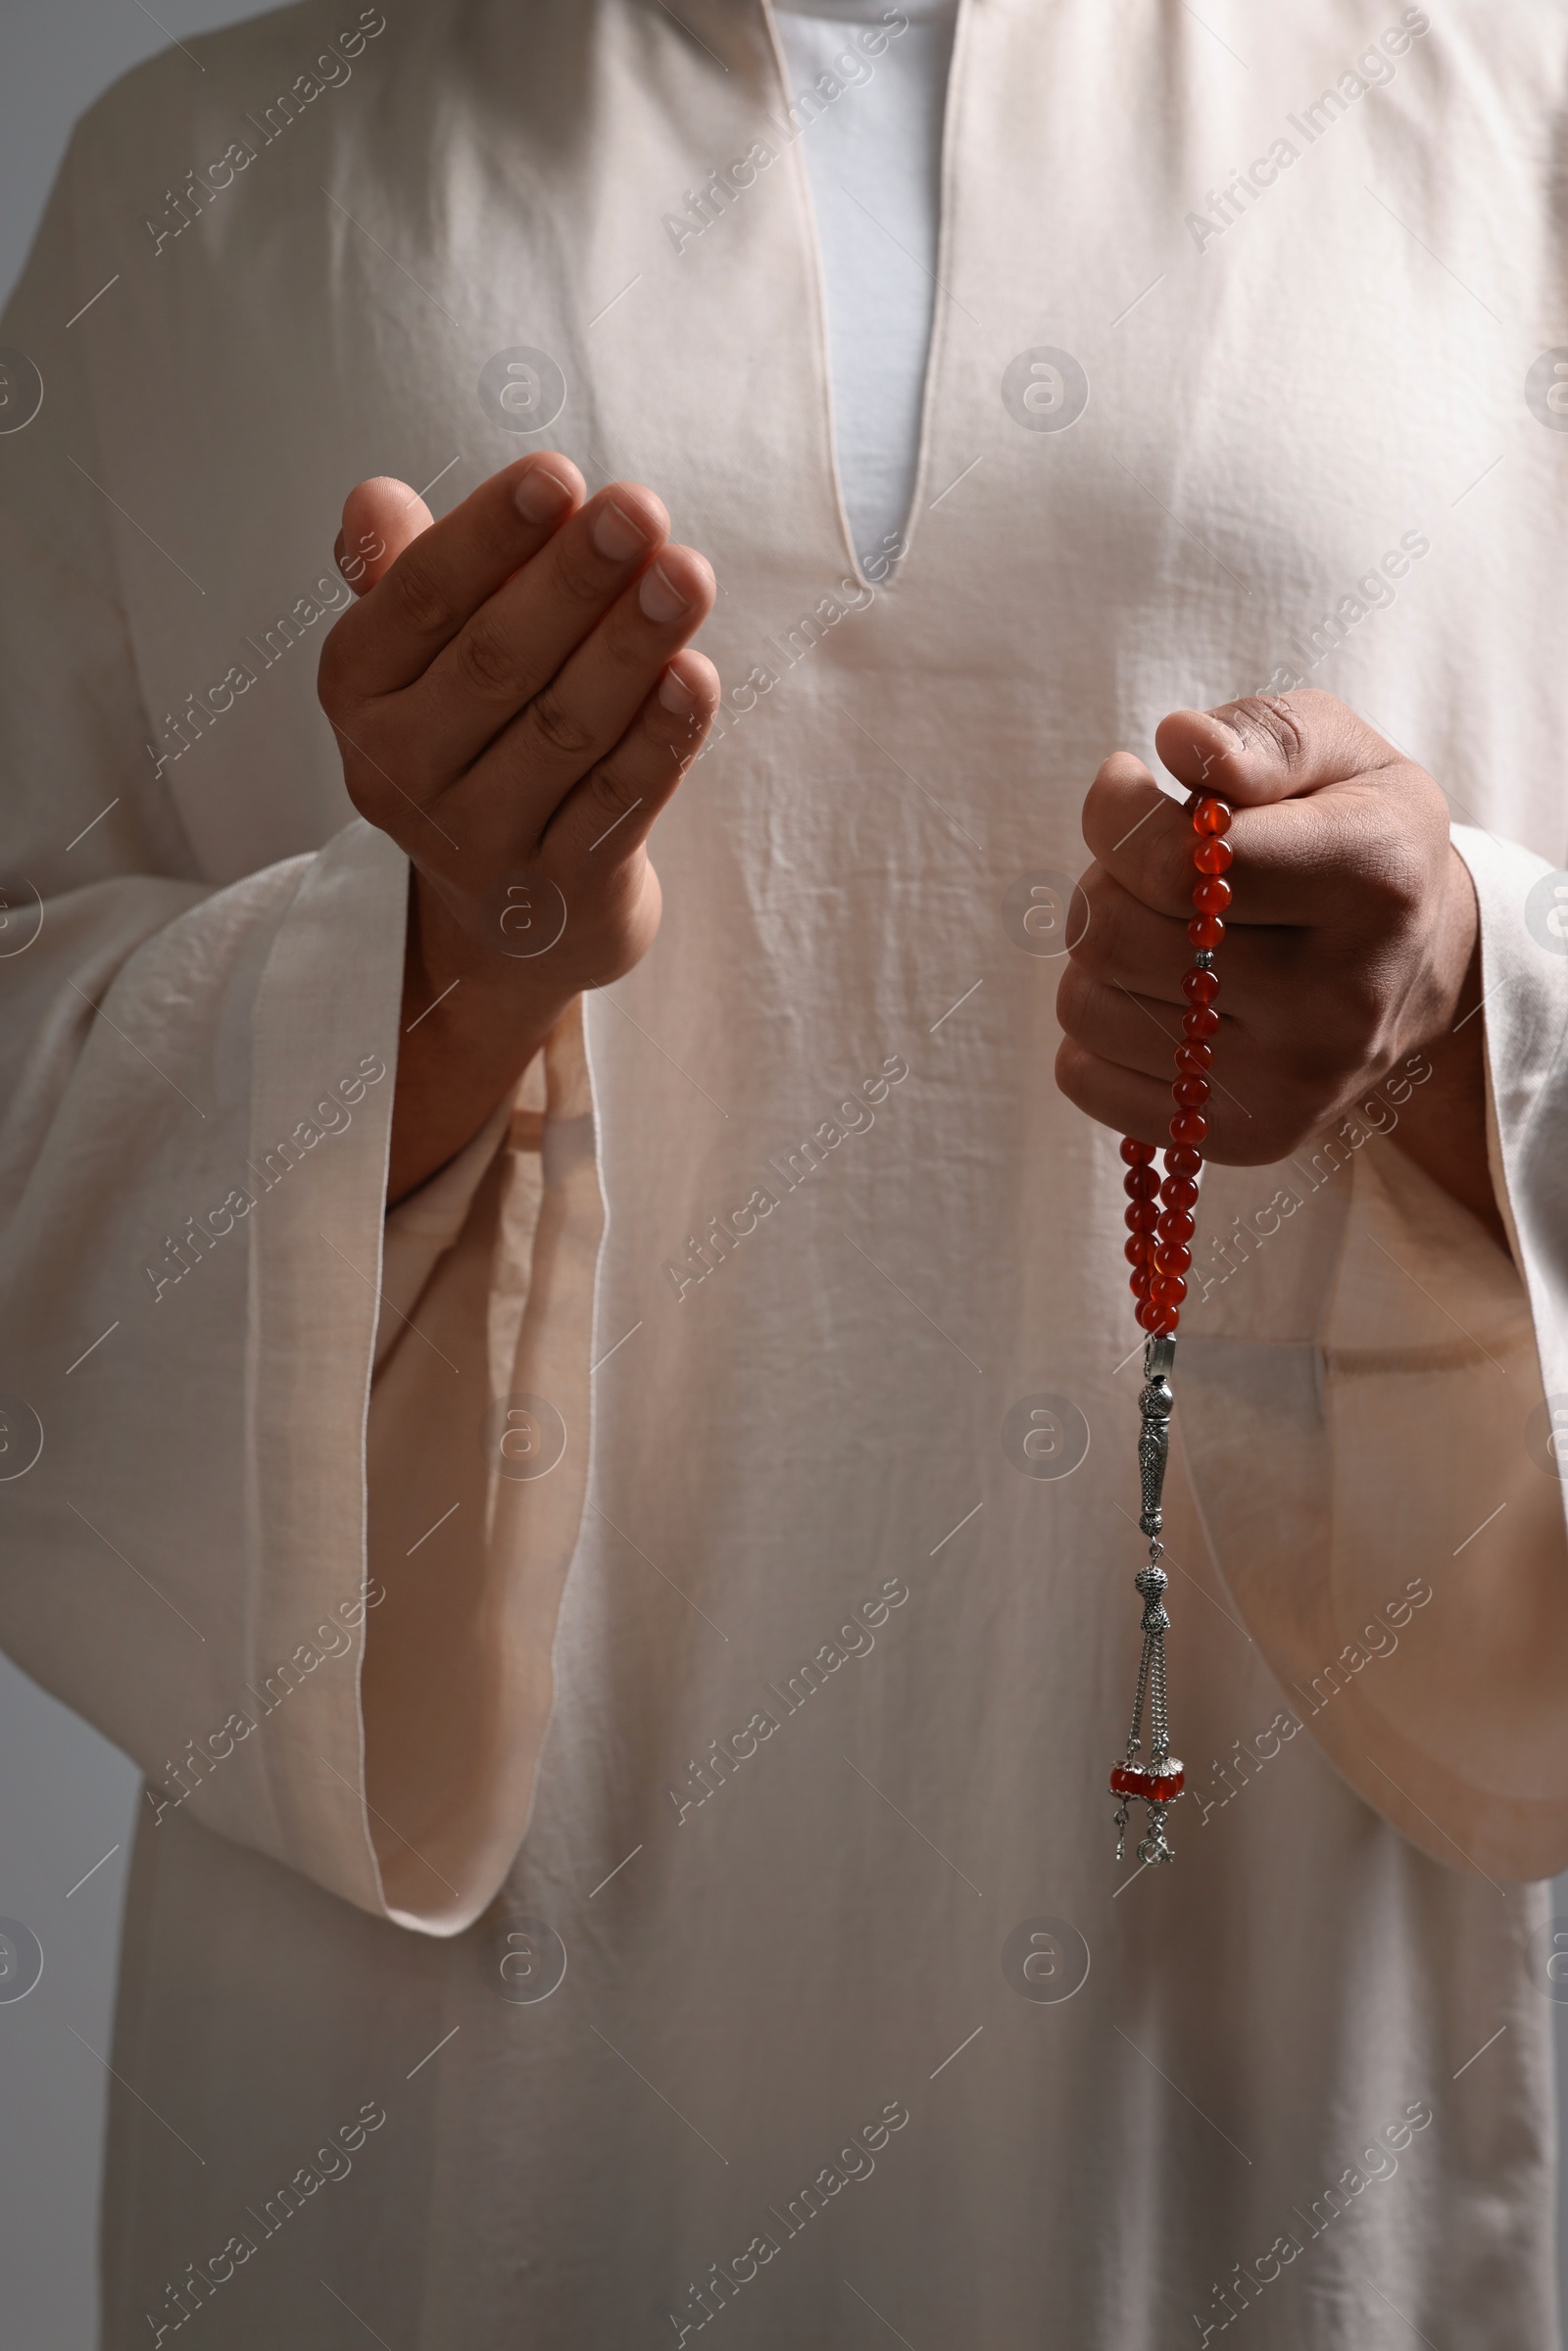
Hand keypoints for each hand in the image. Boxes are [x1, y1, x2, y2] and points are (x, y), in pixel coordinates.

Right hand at [318, 455, 717, 1199]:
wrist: (505, 923)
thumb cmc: (474, 744)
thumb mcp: (422, 663)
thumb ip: (408, 576)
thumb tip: (373, 501)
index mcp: (360, 691)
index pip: (422, 598)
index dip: (489, 537)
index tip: (558, 476)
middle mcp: (402, 771)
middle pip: (497, 661)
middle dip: (574, 581)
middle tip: (642, 508)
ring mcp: (479, 841)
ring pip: (564, 730)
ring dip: (631, 646)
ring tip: (687, 575)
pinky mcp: (559, 894)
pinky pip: (616, 803)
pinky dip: (660, 740)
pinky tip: (698, 679)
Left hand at [1054, 690, 1503, 1244]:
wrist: (1423, 965)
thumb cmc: (1356, 836)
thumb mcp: (1340, 754)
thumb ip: (1265, 734)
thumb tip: (1179, 743)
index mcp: (1372, 879)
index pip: (1175, 864)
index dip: (1115, 813)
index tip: (1124, 785)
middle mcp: (1341, 997)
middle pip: (1117, 940)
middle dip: (1105, 882)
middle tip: (1145, 867)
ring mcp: (1297, 1082)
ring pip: (1089, 1008)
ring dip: (1096, 954)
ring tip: (1158, 931)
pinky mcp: (1252, 1137)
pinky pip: (1085, 1077)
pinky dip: (1093, 1029)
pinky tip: (1154, 997)